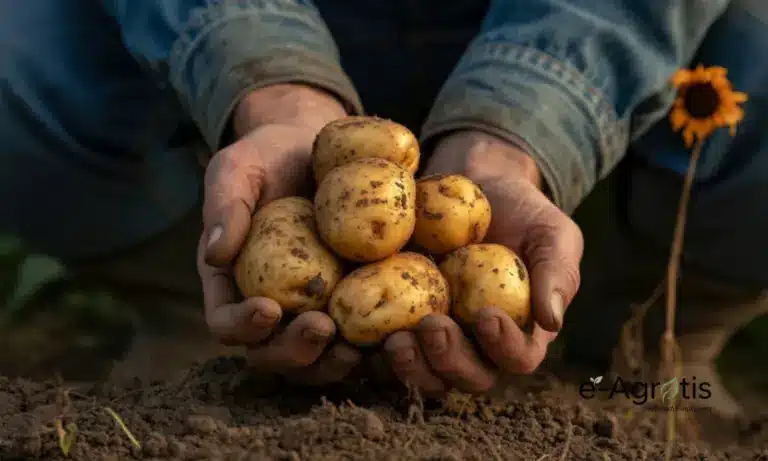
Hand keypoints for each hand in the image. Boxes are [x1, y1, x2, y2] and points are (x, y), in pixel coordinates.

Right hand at [197, 84, 361, 384]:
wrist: (314, 148)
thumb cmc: (267, 157)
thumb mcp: (237, 169)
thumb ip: (224, 205)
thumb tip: (216, 253)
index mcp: (233, 282)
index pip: (225, 321)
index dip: (242, 327)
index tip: (268, 309)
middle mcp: (269, 305)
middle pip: (270, 353)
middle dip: (293, 351)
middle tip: (321, 329)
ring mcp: (310, 309)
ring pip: (313, 359)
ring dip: (330, 364)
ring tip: (355, 351)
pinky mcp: (350, 302)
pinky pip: (356, 337)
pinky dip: (369, 347)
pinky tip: (390, 338)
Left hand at [384, 130, 583, 393]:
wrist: (473, 184)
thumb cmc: (521, 211)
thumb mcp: (551, 233)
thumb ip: (558, 273)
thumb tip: (552, 321)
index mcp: (518, 331)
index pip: (517, 358)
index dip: (503, 347)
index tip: (486, 314)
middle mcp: (476, 345)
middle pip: (465, 376)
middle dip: (448, 360)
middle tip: (431, 326)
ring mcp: (435, 337)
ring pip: (423, 373)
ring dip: (408, 366)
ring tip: (394, 338)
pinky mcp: (398, 321)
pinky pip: (383, 348)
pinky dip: (370, 348)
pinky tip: (356, 332)